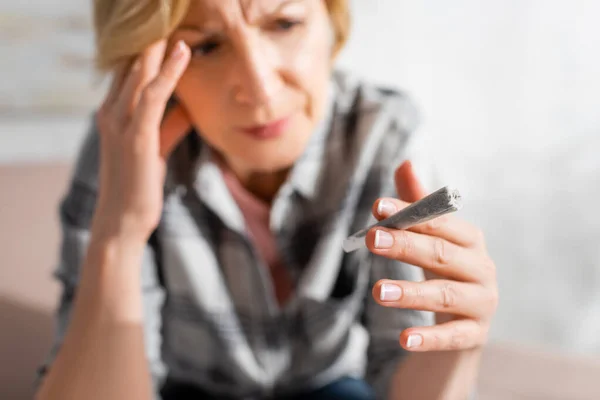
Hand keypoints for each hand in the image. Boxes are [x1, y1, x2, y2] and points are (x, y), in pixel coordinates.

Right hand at [93, 40, 190, 240]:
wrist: (123, 220)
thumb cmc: (139, 186)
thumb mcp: (155, 149)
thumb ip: (168, 126)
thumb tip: (187, 110)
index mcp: (112, 115)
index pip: (127, 74)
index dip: (146, 52)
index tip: (165, 32)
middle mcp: (111, 113)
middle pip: (131, 67)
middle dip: (149, 43)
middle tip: (167, 19)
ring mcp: (121, 124)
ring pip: (141, 75)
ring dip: (159, 48)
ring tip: (175, 25)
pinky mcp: (138, 136)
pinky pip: (155, 95)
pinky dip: (169, 72)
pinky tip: (182, 53)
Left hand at [368, 161, 497, 351]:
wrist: (466, 320)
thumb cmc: (444, 269)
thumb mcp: (431, 237)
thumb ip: (418, 205)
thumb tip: (405, 162)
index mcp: (470, 239)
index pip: (438, 222)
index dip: (409, 213)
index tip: (377, 207)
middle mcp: (482, 268)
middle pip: (441, 254)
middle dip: (405, 245)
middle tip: (371, 239)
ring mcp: (482, 302)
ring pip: (445, 296)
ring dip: (411, 293)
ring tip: (378, 292)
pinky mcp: (474, 334)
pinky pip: (452, 337)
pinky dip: (428, 338)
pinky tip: (403, 341)